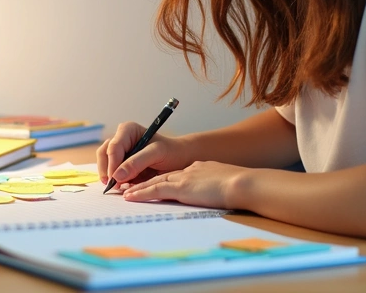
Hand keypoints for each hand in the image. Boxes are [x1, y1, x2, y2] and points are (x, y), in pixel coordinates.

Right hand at [96, 121, 187, 185]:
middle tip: (113, 185)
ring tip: (117, 187)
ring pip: (104, 162)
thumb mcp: (156, 154)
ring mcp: (120, 152)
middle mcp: (121, 138)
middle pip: (104, 153)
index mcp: (128, 130)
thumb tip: (117, 175)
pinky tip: (122, 187)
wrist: (179, 160)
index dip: (112, 164)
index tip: (115, 179)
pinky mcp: (121, 163)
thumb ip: (137, 162)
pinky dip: (114, 180)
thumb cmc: (171, 152)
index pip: (114, 147)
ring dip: (108, 175)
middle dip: (107, 170)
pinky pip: (111, 171)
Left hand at [119, 160, 246, 208]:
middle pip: (160, 177)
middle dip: (143, 181)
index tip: (150, 184)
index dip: (161, 180)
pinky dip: (140, 193)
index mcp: (198, 169)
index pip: (174, 175)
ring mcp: (183, 178)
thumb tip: (216, 191)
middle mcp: (187, 171)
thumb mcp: (225, 183)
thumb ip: (215, 185)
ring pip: (153, 182)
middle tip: (127, 186)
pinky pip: (155, 190)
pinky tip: (130, 197)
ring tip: (122, 193)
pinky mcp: (181, 188)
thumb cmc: (240, 186)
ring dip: (136, 188)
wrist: (243, 183)